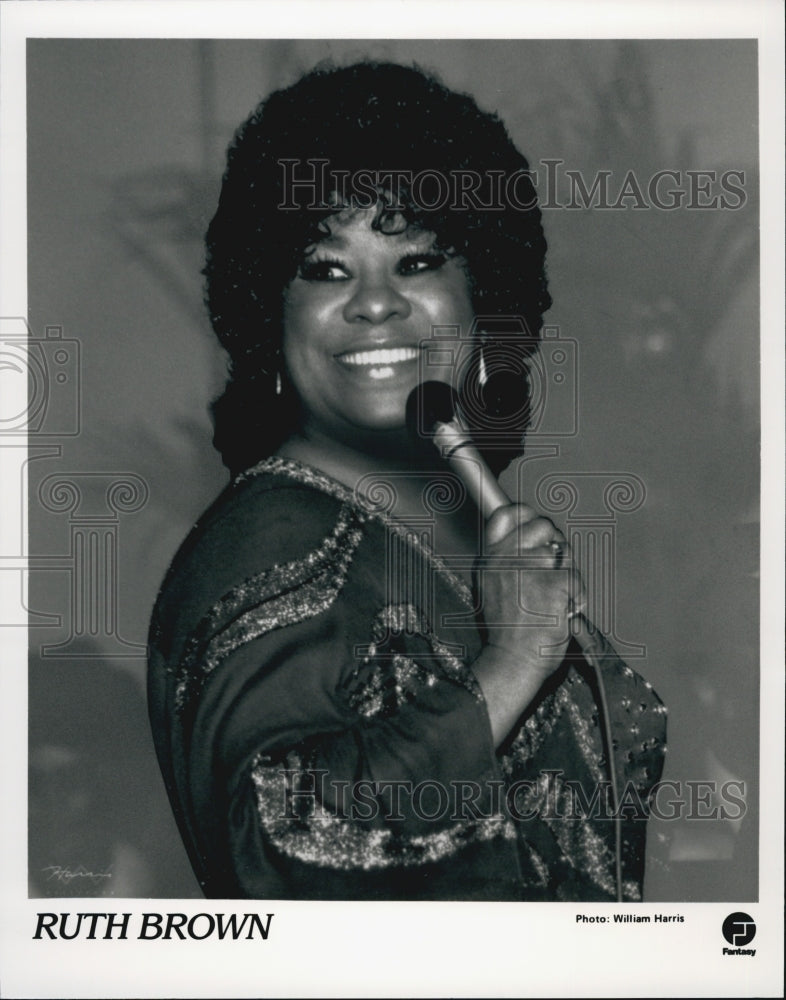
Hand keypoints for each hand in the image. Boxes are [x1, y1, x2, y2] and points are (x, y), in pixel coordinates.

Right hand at [471, 503, 585, 744]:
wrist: (512, 661)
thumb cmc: (508, 633)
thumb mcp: (493, 590)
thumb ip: (507, 563)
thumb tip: (530, 542)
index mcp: (490, 558)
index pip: (506, 514)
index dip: (525, 513)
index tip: (533, 520)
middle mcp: (507, 557)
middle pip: (542, 525)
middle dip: (555, 542)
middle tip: (553, 567)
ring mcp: (530, 568)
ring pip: (564, 552)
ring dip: (566, 574)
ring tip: (555, 598)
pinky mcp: (554, 582)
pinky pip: (575, 577)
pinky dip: (576, 596)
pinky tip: (562, 610)